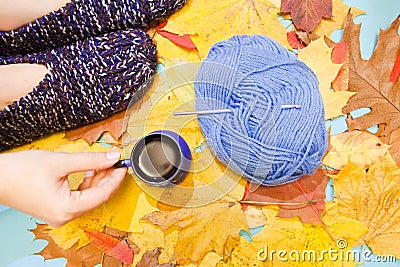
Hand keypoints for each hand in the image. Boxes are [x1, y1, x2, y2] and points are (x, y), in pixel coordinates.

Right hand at [0, 150, 126, 226]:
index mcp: (67, 209)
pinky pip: (78, 197)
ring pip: (88, 197)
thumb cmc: (21, 171)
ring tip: (105, 162)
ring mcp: (60, 214)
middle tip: (116, 161)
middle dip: (108, 178)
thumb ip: (91, 160)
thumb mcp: (62, 162)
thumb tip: (113, 157)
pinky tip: (91, 170)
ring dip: (98, 180)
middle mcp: (65, 216)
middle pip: (97, 197)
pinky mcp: (56, 208)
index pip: (102, 194)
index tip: (124, 165)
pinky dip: (86, 184)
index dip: (115, 178)